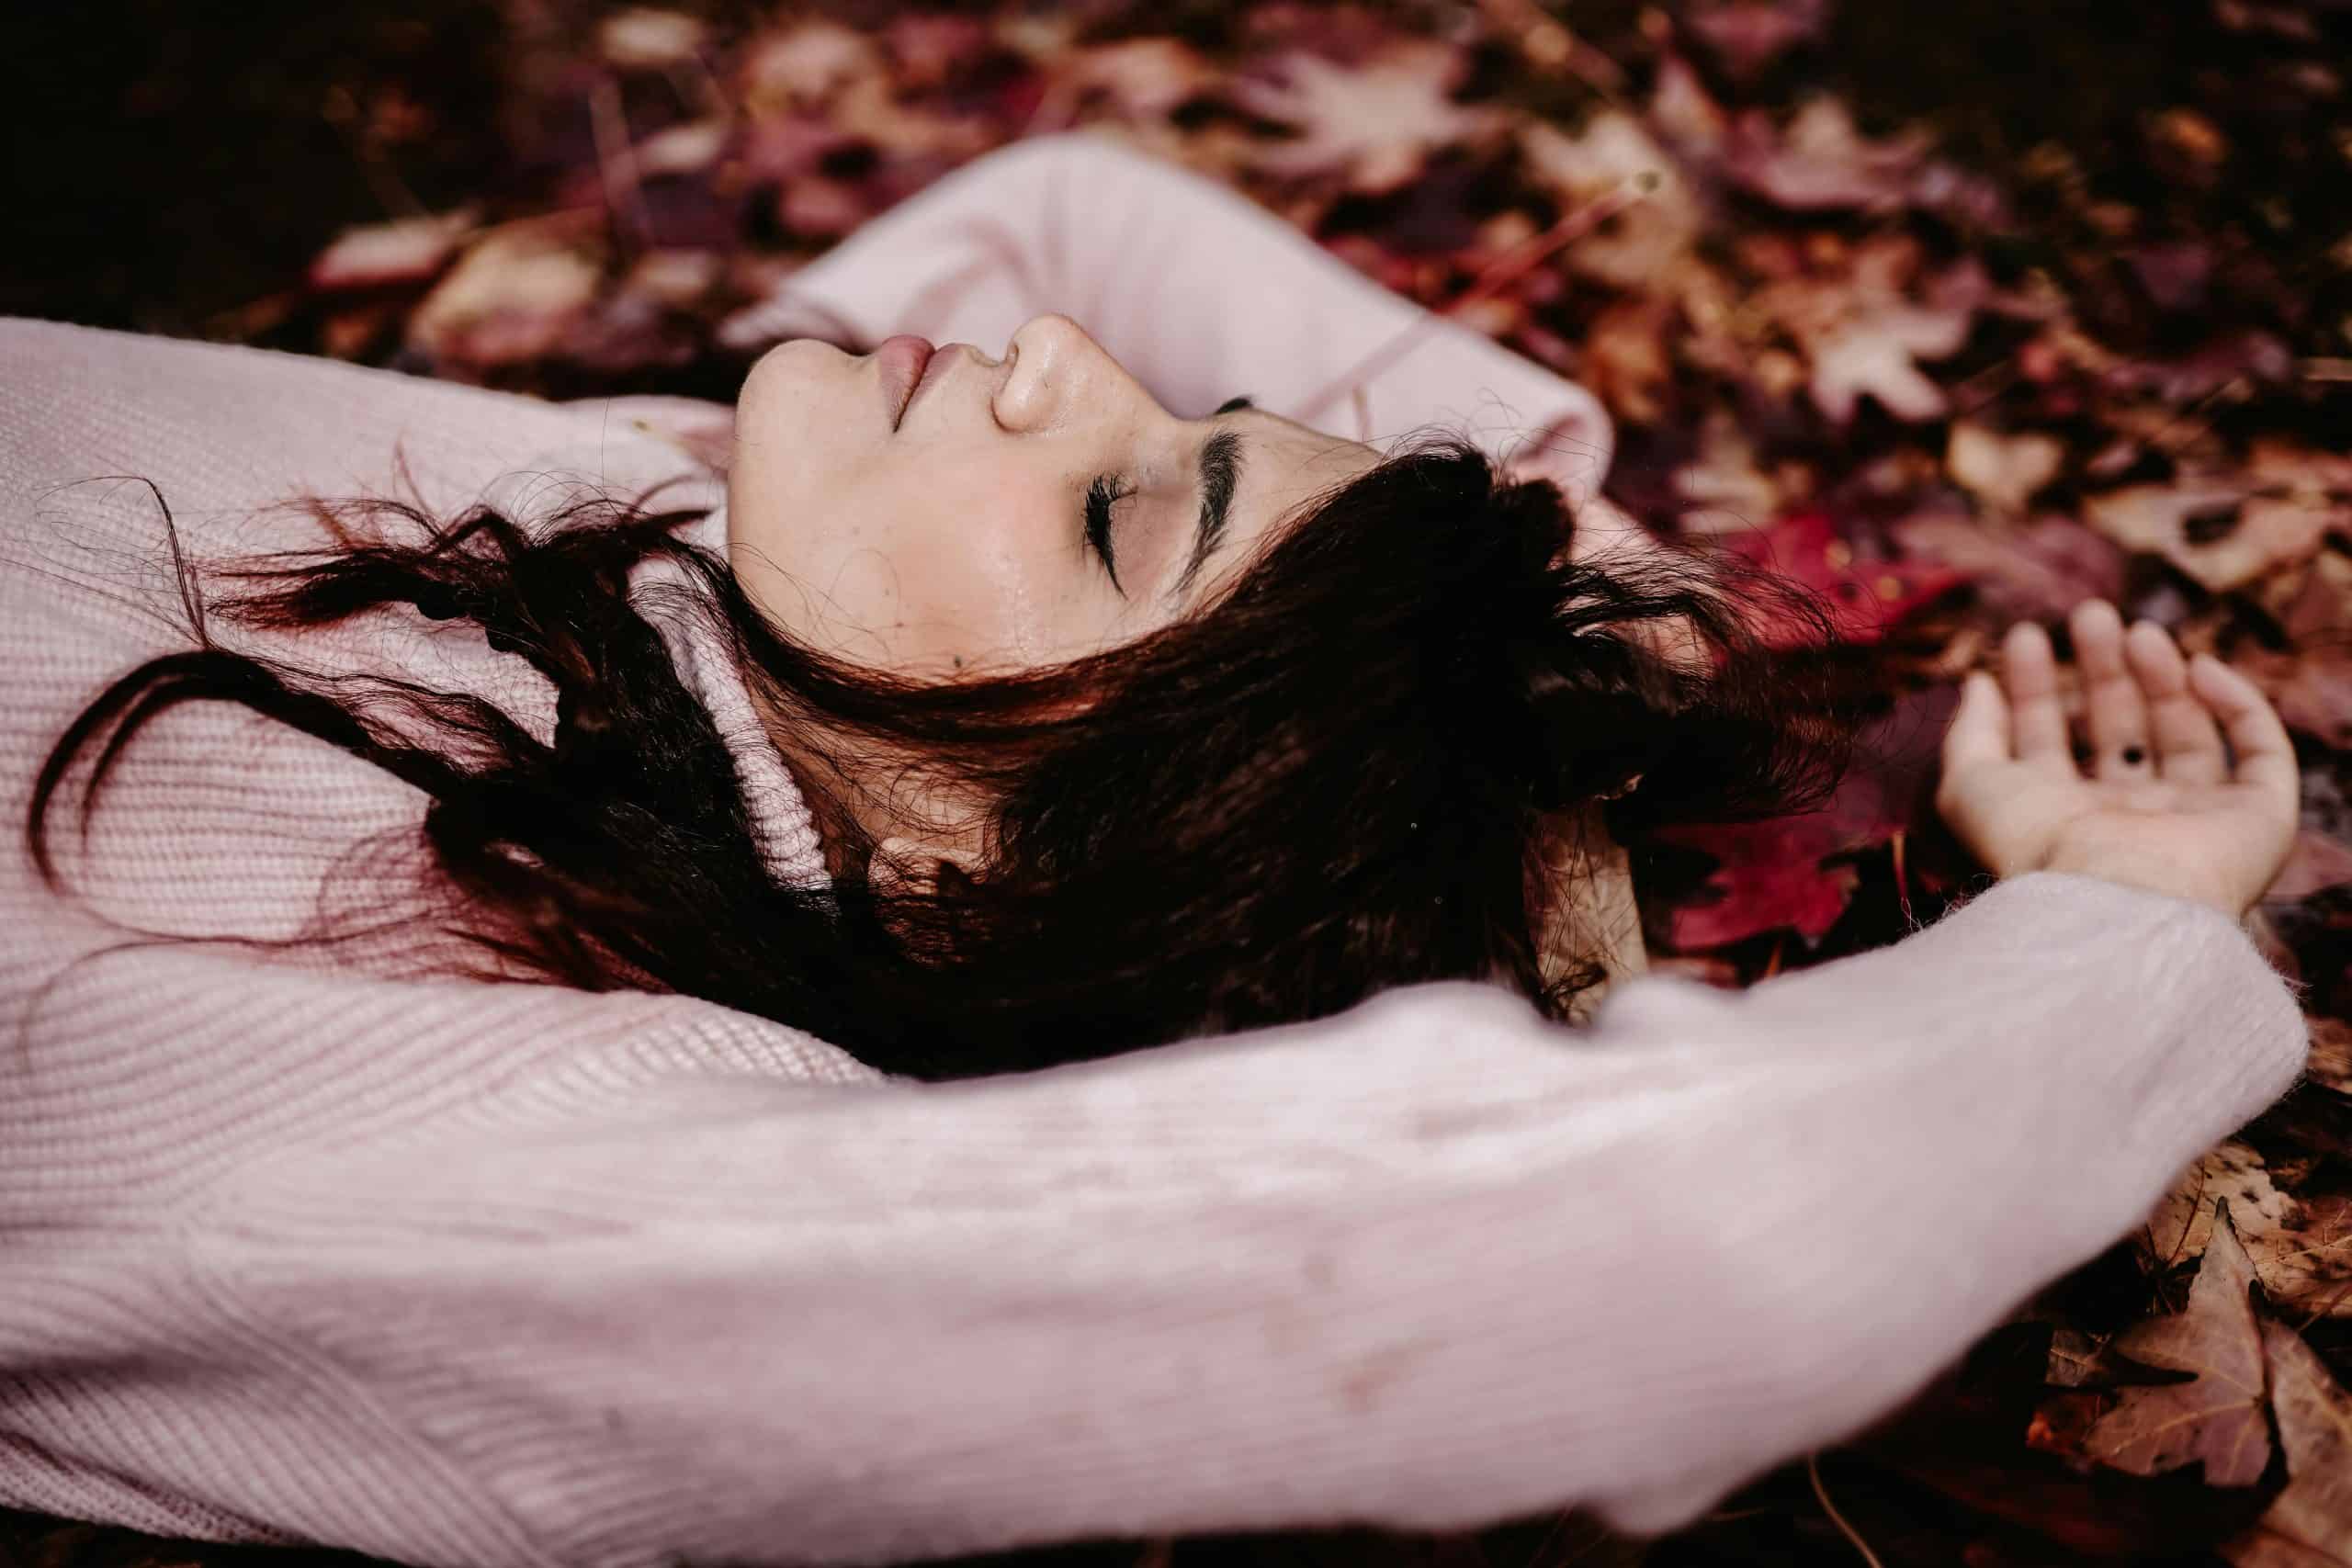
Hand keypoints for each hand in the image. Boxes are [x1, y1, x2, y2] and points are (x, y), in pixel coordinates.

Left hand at [1936, 598, 2300, 919]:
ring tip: (2135, 630)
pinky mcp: (2257, 821)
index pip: (2047, 743)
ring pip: (2185, 733)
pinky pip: (2260, 752)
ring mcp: (2193, 822)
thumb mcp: (1972, 784)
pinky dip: (2238, 704)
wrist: (2117, 899)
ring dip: (2160, 675)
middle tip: (2089, 614)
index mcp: (2060, 821)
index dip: (2035, 688)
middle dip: (2101, 671)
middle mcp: (2126, 823)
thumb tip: (1977, 682)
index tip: (2025, 637)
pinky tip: (2200, 667)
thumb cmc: (2037, 847)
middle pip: (2118, 731)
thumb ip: (1971, 732)